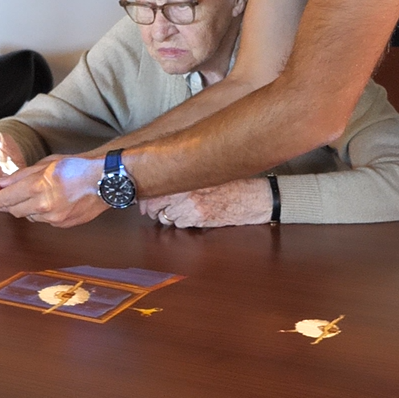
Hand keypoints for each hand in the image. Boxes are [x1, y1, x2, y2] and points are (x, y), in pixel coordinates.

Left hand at [0, 155, 107, 227]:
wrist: (105, 180)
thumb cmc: (77, 167)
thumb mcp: (46, 163)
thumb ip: (21, 175)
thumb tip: (1, 183)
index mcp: (37, 186)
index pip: (3, 199)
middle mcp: (44, 205)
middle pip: (13, 210)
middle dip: (10, 203)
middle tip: (11, 194)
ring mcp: (54, 218)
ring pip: (28, 216)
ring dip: (26, 208)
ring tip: (37, 194)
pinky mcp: (62, 224)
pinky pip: (44, 221)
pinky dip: (42, 213)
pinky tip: (51, 201)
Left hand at [139, 178, 272, 228]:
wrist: (254, 197)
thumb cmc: (233, 183)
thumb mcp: (208, 172)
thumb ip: (185, 175)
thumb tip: (159, 183)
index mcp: (187, 174)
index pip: (155, 186)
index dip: (146, 196)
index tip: (144, 201)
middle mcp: (187, 189)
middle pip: (155, 204)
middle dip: (153, 209)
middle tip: (155, 211)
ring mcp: (192, 205)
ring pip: (166, 217)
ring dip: (170, 216)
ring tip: (184, 210)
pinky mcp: (200, 218)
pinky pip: (180, 224)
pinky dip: (183, 223)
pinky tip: (195, 216)